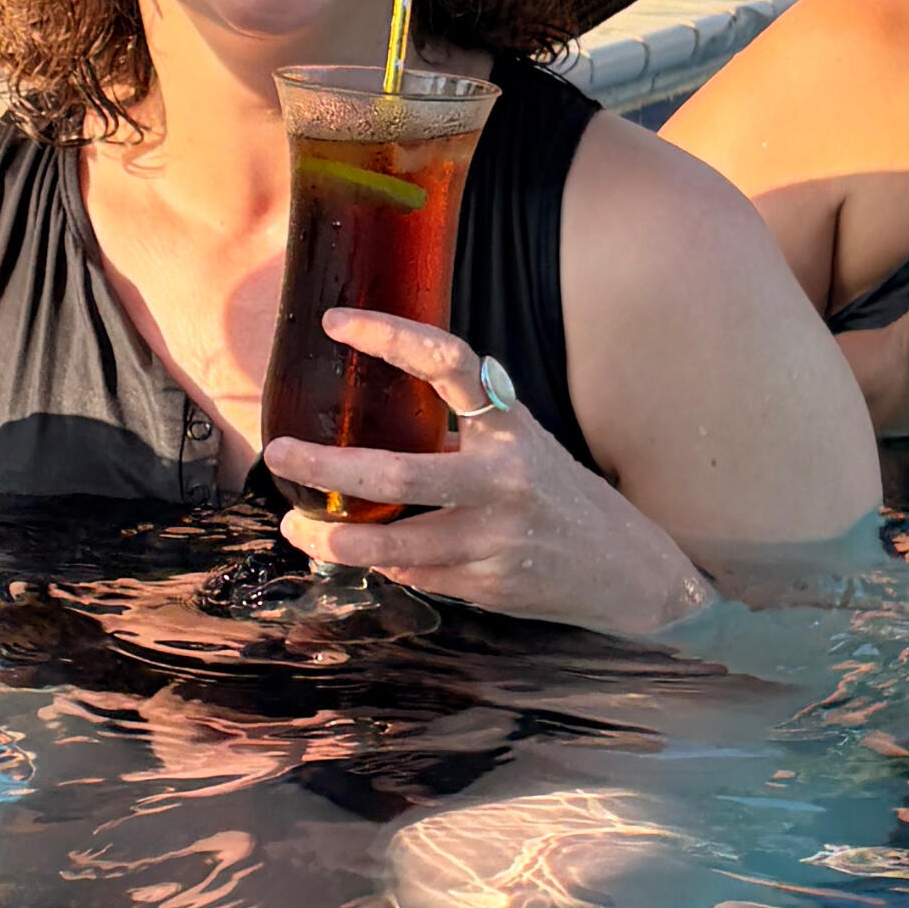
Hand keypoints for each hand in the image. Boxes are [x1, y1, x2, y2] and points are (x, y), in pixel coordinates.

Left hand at [260, 314, 709, 634]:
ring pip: (391, 541)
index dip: (390, 334)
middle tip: (278, 454)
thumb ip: (469, 424)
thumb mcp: (526, 443)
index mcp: (511, 425)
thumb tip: (396, 400)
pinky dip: (378, 563)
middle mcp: (505, 476)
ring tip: (297, 525)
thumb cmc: (562, 499)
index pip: (449, 362)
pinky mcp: (487, 583)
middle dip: (324, 467)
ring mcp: (495, 536)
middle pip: (396, 471)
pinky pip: (412, 573)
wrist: (630, 572)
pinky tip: (356, 554)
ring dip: (332, 536)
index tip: (336, 323)